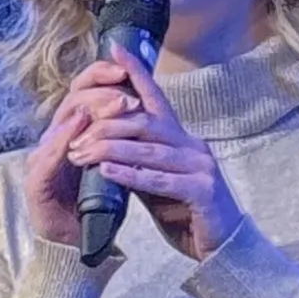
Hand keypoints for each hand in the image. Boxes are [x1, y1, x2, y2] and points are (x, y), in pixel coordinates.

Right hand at [22, 57, 149, 248]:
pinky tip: (77, 130)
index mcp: (73, 132)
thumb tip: (142, 103)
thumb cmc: (97, 203)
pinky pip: (46, 158)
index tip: (123, 67)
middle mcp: (54, 140)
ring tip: (112, 105)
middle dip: (99, 92)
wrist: (78, 244)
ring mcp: (42, 160)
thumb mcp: (115, 162)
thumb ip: (120, 136)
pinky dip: (61, 142)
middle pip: (71, 100)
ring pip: (60, 124)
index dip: (100, 76)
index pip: (82, 92)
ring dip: (86, 111)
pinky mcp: (36, 184)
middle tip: (125, 93)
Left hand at [62, 58, 238, 259]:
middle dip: (106, 124)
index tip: (114, 49)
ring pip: (149, 150)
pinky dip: (130, 175)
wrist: (224, 248)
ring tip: (80, 151)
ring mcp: (200, 166)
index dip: (136, 73)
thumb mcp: (157, 182)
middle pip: (145, 123)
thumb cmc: (188, 214)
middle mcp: (192, 146)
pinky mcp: (203, 191)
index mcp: (182, 139)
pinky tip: (106, 172)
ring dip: (110, 150)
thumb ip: (138, 161)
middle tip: (74, 132)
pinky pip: (160, 180)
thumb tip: (105, 146)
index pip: (156, 99)